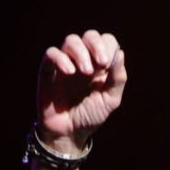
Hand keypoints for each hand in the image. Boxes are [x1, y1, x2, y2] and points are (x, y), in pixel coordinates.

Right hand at [37, 30, 126, 152]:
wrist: (70, 133)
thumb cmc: (91, 115)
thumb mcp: (110, 100)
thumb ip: (118, 79)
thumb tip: (120, 53)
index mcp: (100, 65)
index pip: (106, 41)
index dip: (108, 47)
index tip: (108, 64)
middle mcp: (83, 60)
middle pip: (89, 35)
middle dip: (96, 45)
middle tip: (101, 64)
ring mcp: (66, 63)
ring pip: (71, 40)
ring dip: (81, 52)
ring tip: (86, 72)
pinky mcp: (49, 70)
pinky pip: (51, 53)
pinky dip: (61, 58)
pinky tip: (70, 72)